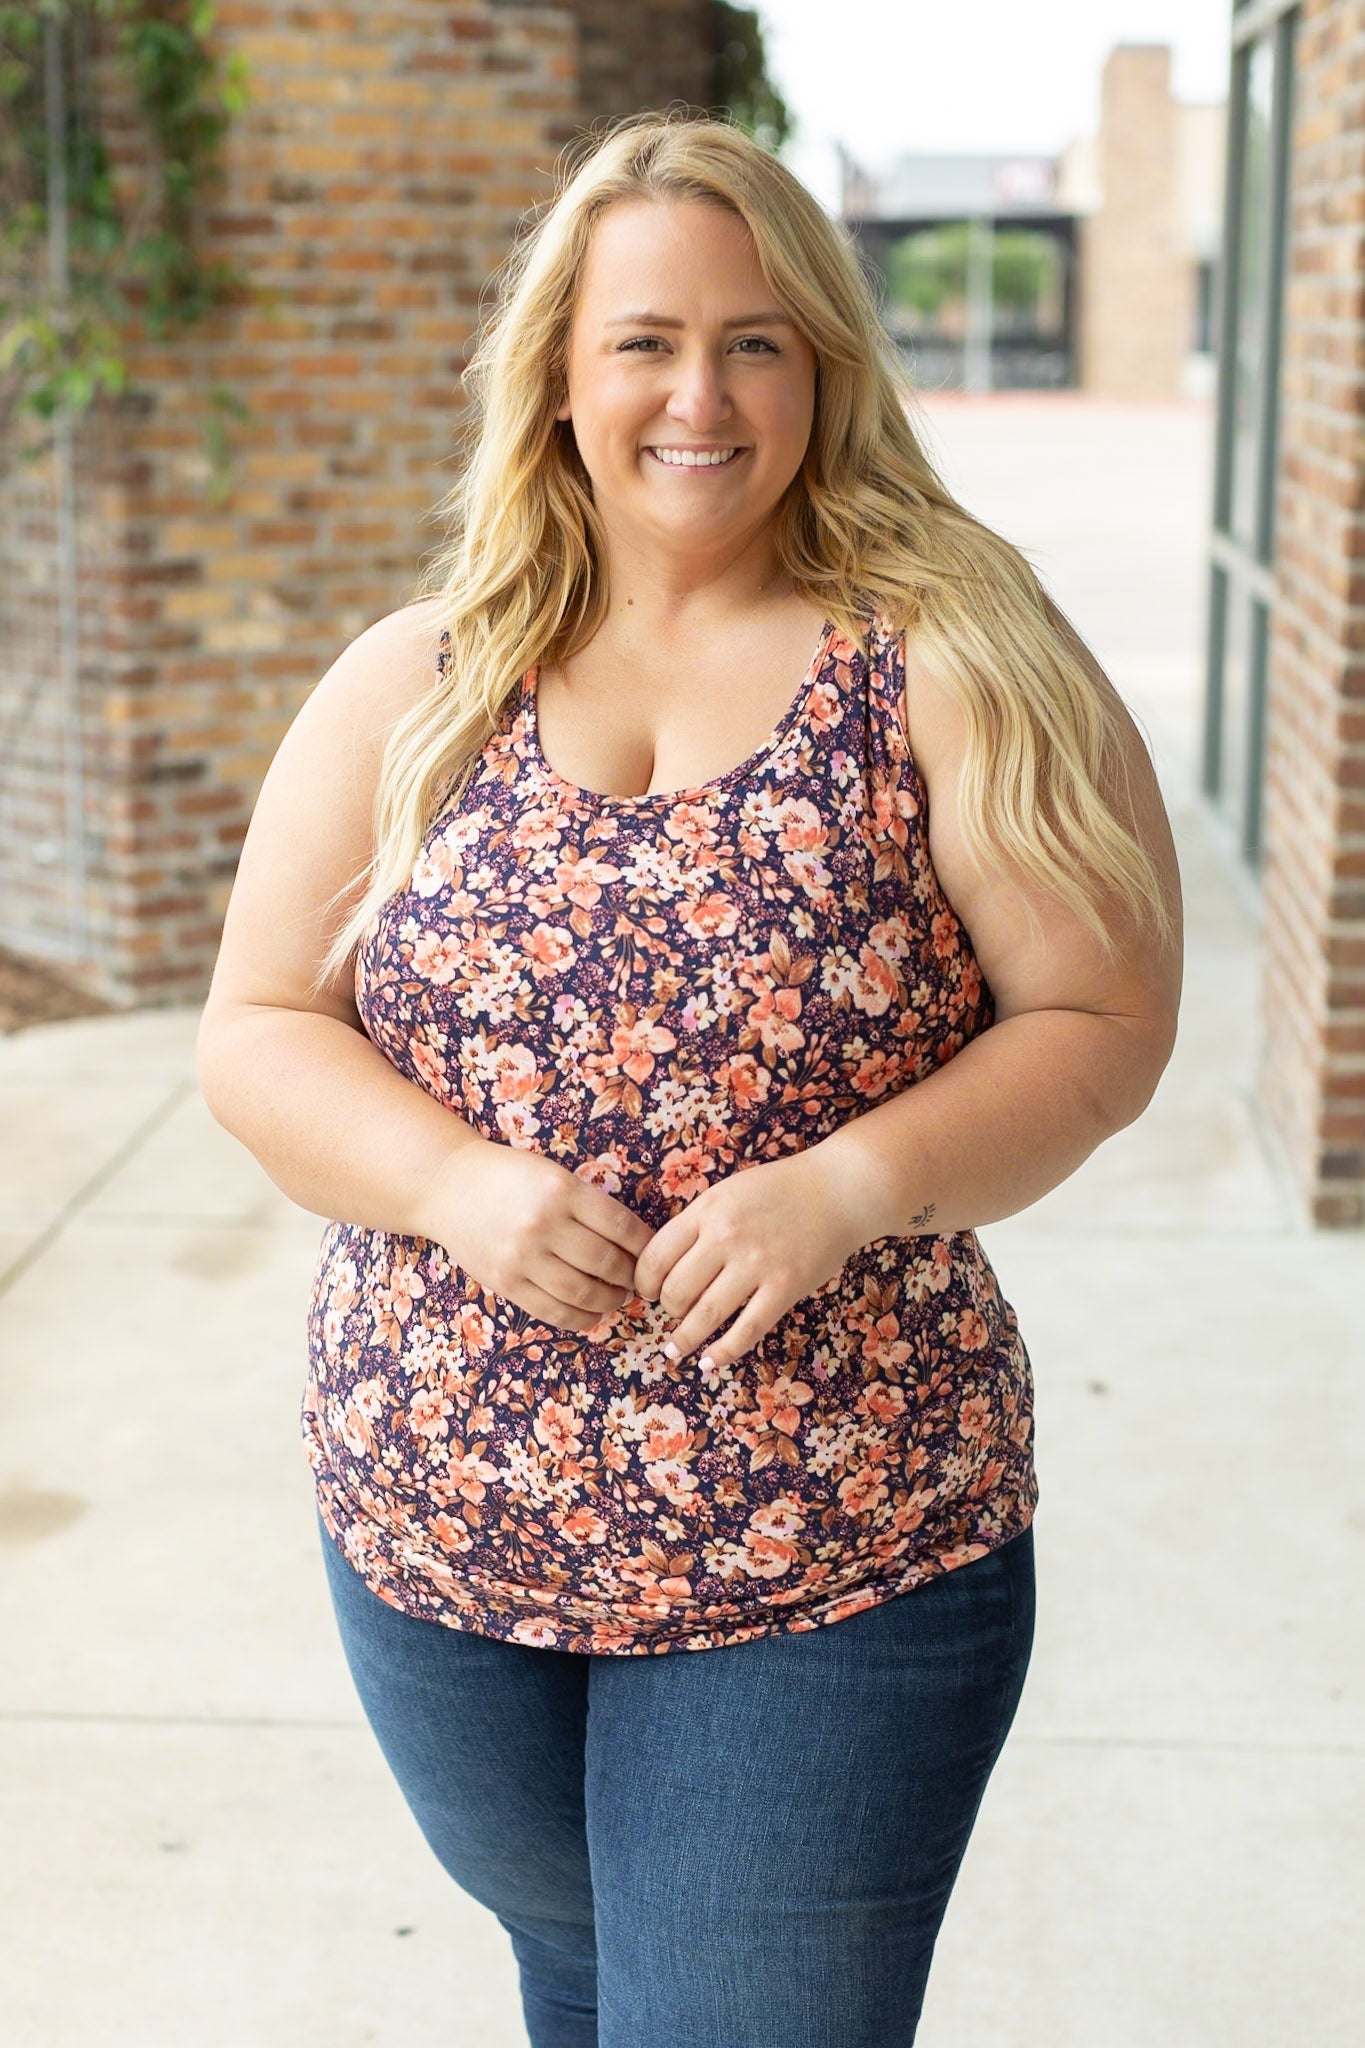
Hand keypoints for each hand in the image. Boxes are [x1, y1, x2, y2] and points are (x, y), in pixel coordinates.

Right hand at [418, 1138, 653, 1333]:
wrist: (448, 1186)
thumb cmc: (509, 1178)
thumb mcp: (553, 1175)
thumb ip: (588, 1206)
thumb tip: (634, 1244)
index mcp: (562, 1191)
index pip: (622, 1226)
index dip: (645, 1245)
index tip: (653, 1253)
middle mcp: (543, 1224)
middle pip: (606, 1263)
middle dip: (631, 1276)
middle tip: (638, 1279)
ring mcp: (522, 1257)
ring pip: (584, 1293)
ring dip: (611, 1300)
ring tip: (618, 1296)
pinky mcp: (506, 1283)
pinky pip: (554, 1311)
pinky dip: (582, 1318)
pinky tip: (593, 1312)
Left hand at [632, 1146, 880, 1373]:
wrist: (839, 1189)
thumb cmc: (781, 1189)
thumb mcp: (728, 1192)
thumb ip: (698, 1222)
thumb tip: (665, 1264)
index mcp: (707, 1210)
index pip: (656, 1256)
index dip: (644, 1282)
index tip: (647, 1292)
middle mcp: (727, 1237)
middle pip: (676, 1290)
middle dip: (667, 1309)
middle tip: (672, 1314)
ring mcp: (757, 1265)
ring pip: (705, 1315)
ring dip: (685, 1339)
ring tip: (675, 1349)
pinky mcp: (785, 1288)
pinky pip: (747, 1330)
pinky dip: (724, 1352)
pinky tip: (710, 1362)